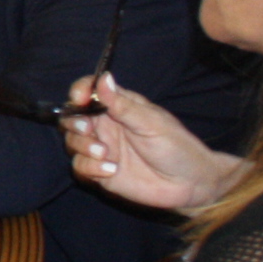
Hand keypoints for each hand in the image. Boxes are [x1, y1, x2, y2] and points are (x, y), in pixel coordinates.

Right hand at [66, 75, 245, 210]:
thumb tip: (103, 77)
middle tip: (89, 130)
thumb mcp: (151, 123)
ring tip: (105, 154)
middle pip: (72, 117)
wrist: (190, 184)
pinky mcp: (101, 172)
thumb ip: (122, 104)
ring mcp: (102, 150)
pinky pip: (80, 167)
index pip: (89, 91)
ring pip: (72, 142)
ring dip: (82, 146)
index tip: (79, 98)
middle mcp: (106, 127)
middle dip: (74, 122)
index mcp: (118, 108)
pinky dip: (90, 167)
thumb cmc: (177, 147)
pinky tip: (111, 170)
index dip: (79, 91)